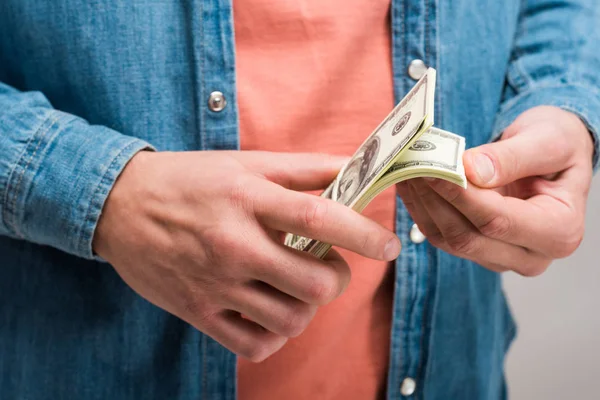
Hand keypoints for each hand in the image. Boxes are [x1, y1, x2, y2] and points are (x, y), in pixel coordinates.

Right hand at [93, 150, 400, 361]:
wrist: (120, 205)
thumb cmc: (190, 180)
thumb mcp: (245, 163)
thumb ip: (303, 168)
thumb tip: (355, 167)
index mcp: (247, 197)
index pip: (320, 216)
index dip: (364, 234)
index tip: (390, 246)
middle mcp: (233, 243)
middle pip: (315, 283)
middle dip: (337, 278)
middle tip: (328, 265)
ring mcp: (214, 283)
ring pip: (291, 318)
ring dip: (308, 306)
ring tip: (297, 286)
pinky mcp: (198, 311)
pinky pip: (256, 343)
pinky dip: (276, 333)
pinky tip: (271, 310)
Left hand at [397, 106, 593, 275]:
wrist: (552, 157)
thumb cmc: (558, 145)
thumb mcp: (548, 140)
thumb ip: (513, 156)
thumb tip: (472, 170)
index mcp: (560, 232)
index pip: (498, 221)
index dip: (460, 196)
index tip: (432, 169)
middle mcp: (532, 256)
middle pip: (468, 237)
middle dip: (435, 200)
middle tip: (411, 166)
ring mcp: (502, 258)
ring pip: (448, 240)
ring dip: (423, 204)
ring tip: (406, 170)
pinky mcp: (478, 252)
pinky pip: (442, 236)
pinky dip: (422, 209)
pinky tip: (410, 184)